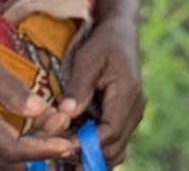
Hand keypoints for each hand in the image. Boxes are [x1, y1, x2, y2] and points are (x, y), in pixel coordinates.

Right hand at [0, 46, 75, 170]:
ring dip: (34, 150)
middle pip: (15, 161)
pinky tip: (36, 128)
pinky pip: (0, 159)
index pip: (15, 150)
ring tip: (54, 123)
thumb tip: (39, 108)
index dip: (44, 149)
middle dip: (45, 147)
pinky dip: (22, 149)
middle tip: (63, 121)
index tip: (68, 142)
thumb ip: (12, 89)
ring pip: (9, 164)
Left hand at [51, 18, 144, 166]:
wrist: (121, 32)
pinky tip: (73, 145)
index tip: (59, 144)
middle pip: (114, 150)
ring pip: (115, 151)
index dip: (84, 144)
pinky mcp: (123, 118)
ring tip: (63, 150)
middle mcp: (134, 111)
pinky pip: (112, 143)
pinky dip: (94, 149)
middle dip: (85, 154)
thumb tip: (65, 115)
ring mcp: (131, 116)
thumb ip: (77, 88)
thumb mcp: (88, 59)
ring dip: (90, 155)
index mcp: (127, 95)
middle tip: (55, 149)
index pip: (109, 134)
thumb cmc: (104, 42)